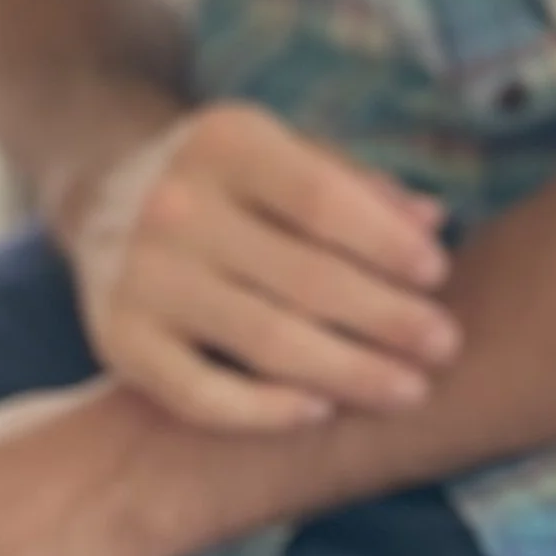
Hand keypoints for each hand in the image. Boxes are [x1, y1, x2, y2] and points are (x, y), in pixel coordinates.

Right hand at [62, 99, 459, 429]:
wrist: (108, 193)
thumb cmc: (236, 179)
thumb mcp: (289, 154)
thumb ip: (357, 185)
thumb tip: (432, 221)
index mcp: (226, 142)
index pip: (320, 199)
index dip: (385, 242)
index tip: (440, 274)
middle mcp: (175, 206)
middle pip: (303, 277)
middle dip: (387, 318)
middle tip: (447, 347)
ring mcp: (142, 277)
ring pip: (264, 341)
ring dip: (349, 372)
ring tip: (410, 390)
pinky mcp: (118, 342)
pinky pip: (200, 394)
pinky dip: (264, 412)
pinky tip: (322, 413)